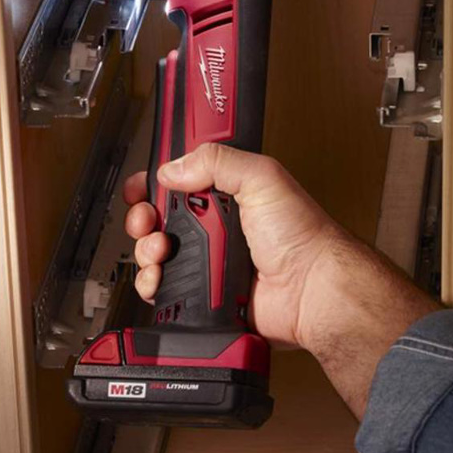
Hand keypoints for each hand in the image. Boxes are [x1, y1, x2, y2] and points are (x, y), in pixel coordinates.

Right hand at [122, 143, 345, 348]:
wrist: (310, 290)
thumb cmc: (302, 236)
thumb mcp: (261, 178)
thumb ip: (218, 160)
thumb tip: (174, 167)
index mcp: (228, 193)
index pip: (179, 180)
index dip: (156, 181)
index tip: (142, 184)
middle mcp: (215, 225)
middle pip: (160, 216)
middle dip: (144, 215)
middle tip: (146, 217)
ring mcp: (208, 259)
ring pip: (156, 251)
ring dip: (147, 248)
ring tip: (160, 249)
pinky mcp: (203, 292)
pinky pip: (164, 287)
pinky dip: (152, 283)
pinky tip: (159, 277)